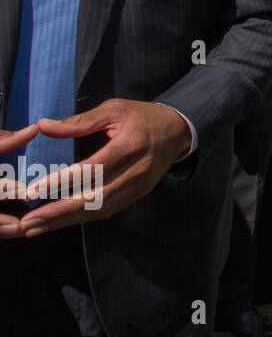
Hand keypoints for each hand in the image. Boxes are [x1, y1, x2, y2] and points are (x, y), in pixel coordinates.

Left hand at [0, 100, 190, 239]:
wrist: (177, 130)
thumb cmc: (142, 117)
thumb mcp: (114, 109)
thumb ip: (80, 121)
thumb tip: (44, 126)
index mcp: (132, 144)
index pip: (94, 168)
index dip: (64, 181)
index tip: (35, 191)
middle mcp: (137, 170)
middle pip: (96, 197)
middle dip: (60, 211)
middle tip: (29, 221)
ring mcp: (139, 185)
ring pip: (100, 209)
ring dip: (67, 220)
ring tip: (37, 227)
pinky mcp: (138, 194)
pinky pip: (108, 210)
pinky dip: (82, 218)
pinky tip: (60, 221)